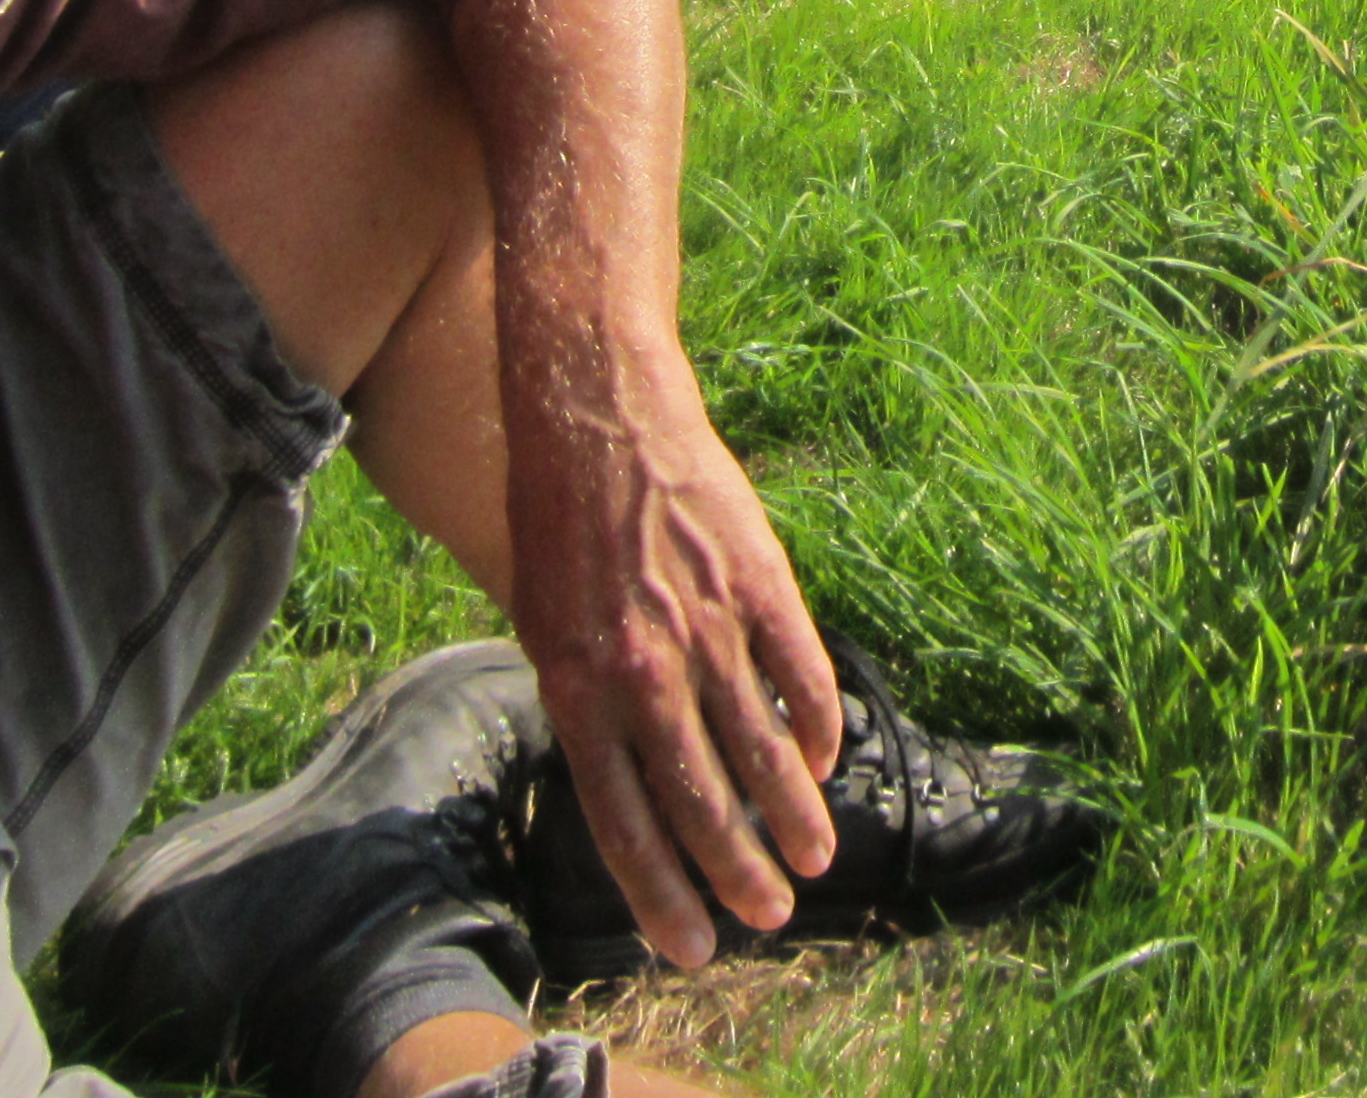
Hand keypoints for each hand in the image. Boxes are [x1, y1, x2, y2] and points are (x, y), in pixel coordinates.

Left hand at [502, 351, 841, 966]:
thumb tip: (626, 784)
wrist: (600, 418)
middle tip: (770, 917)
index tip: (694, 947)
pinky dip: (815, 726)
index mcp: (576, 691)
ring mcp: (706, 629)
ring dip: (791, 816)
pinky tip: (823, 759)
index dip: (662, 896)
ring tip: (814, 861)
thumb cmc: (559, 525)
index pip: (624, 825)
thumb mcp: (544, 627)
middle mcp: (642, 673)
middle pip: (699, 802)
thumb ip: (587, 707)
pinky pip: (799, 675)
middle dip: (737, 874)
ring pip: (759, 749)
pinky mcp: (758, 584)